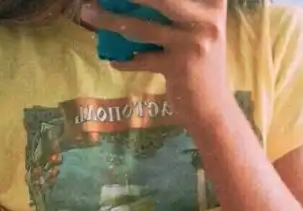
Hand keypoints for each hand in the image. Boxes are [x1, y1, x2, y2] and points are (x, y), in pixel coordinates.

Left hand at [80, 0, 229, 119]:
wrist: (212, 108)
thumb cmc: (202, 65)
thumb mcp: (200, 30)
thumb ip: (178, 11)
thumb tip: (130, 3)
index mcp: (213, 3)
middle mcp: (206, 19)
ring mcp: (192, 43)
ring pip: (141, 27)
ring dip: (109, 20)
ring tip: (88, 14)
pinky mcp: (177, 67)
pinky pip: (142, 59)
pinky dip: (124, 60)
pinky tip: (113, 59)